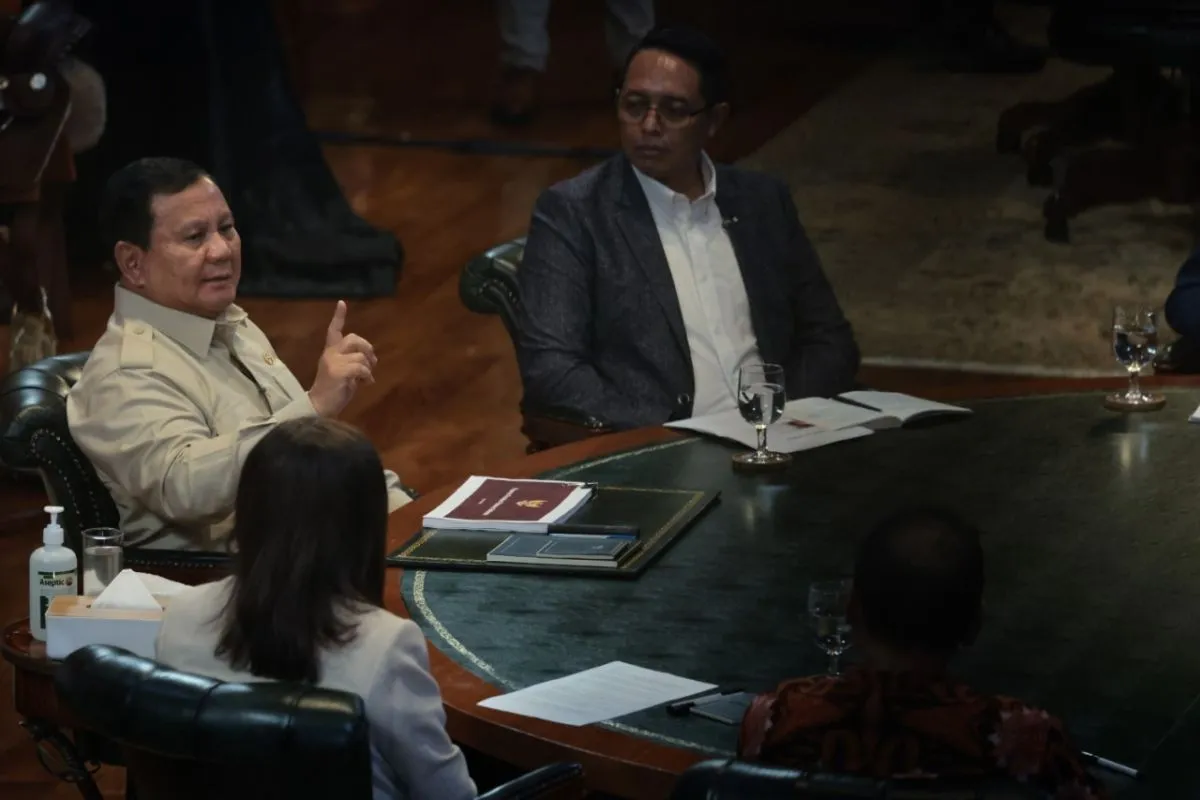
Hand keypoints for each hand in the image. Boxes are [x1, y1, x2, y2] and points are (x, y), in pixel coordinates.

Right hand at [307, 300, 377, 417]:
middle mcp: (330, 354)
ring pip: (361, 356)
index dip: (338, 317)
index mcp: (330, 352)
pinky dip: (367, 376)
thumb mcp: (343, 373)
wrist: (320, 407)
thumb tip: (369, 359)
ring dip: (369, 368)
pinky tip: (365, 384)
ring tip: (365, 379)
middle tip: (372, 362)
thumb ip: (352, 362)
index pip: (333, 330)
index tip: (342, 302)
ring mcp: (333, 362)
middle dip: (367, 348)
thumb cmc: (333, 391)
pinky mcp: (338, 372)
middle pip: (353, 338)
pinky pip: (362, 368)